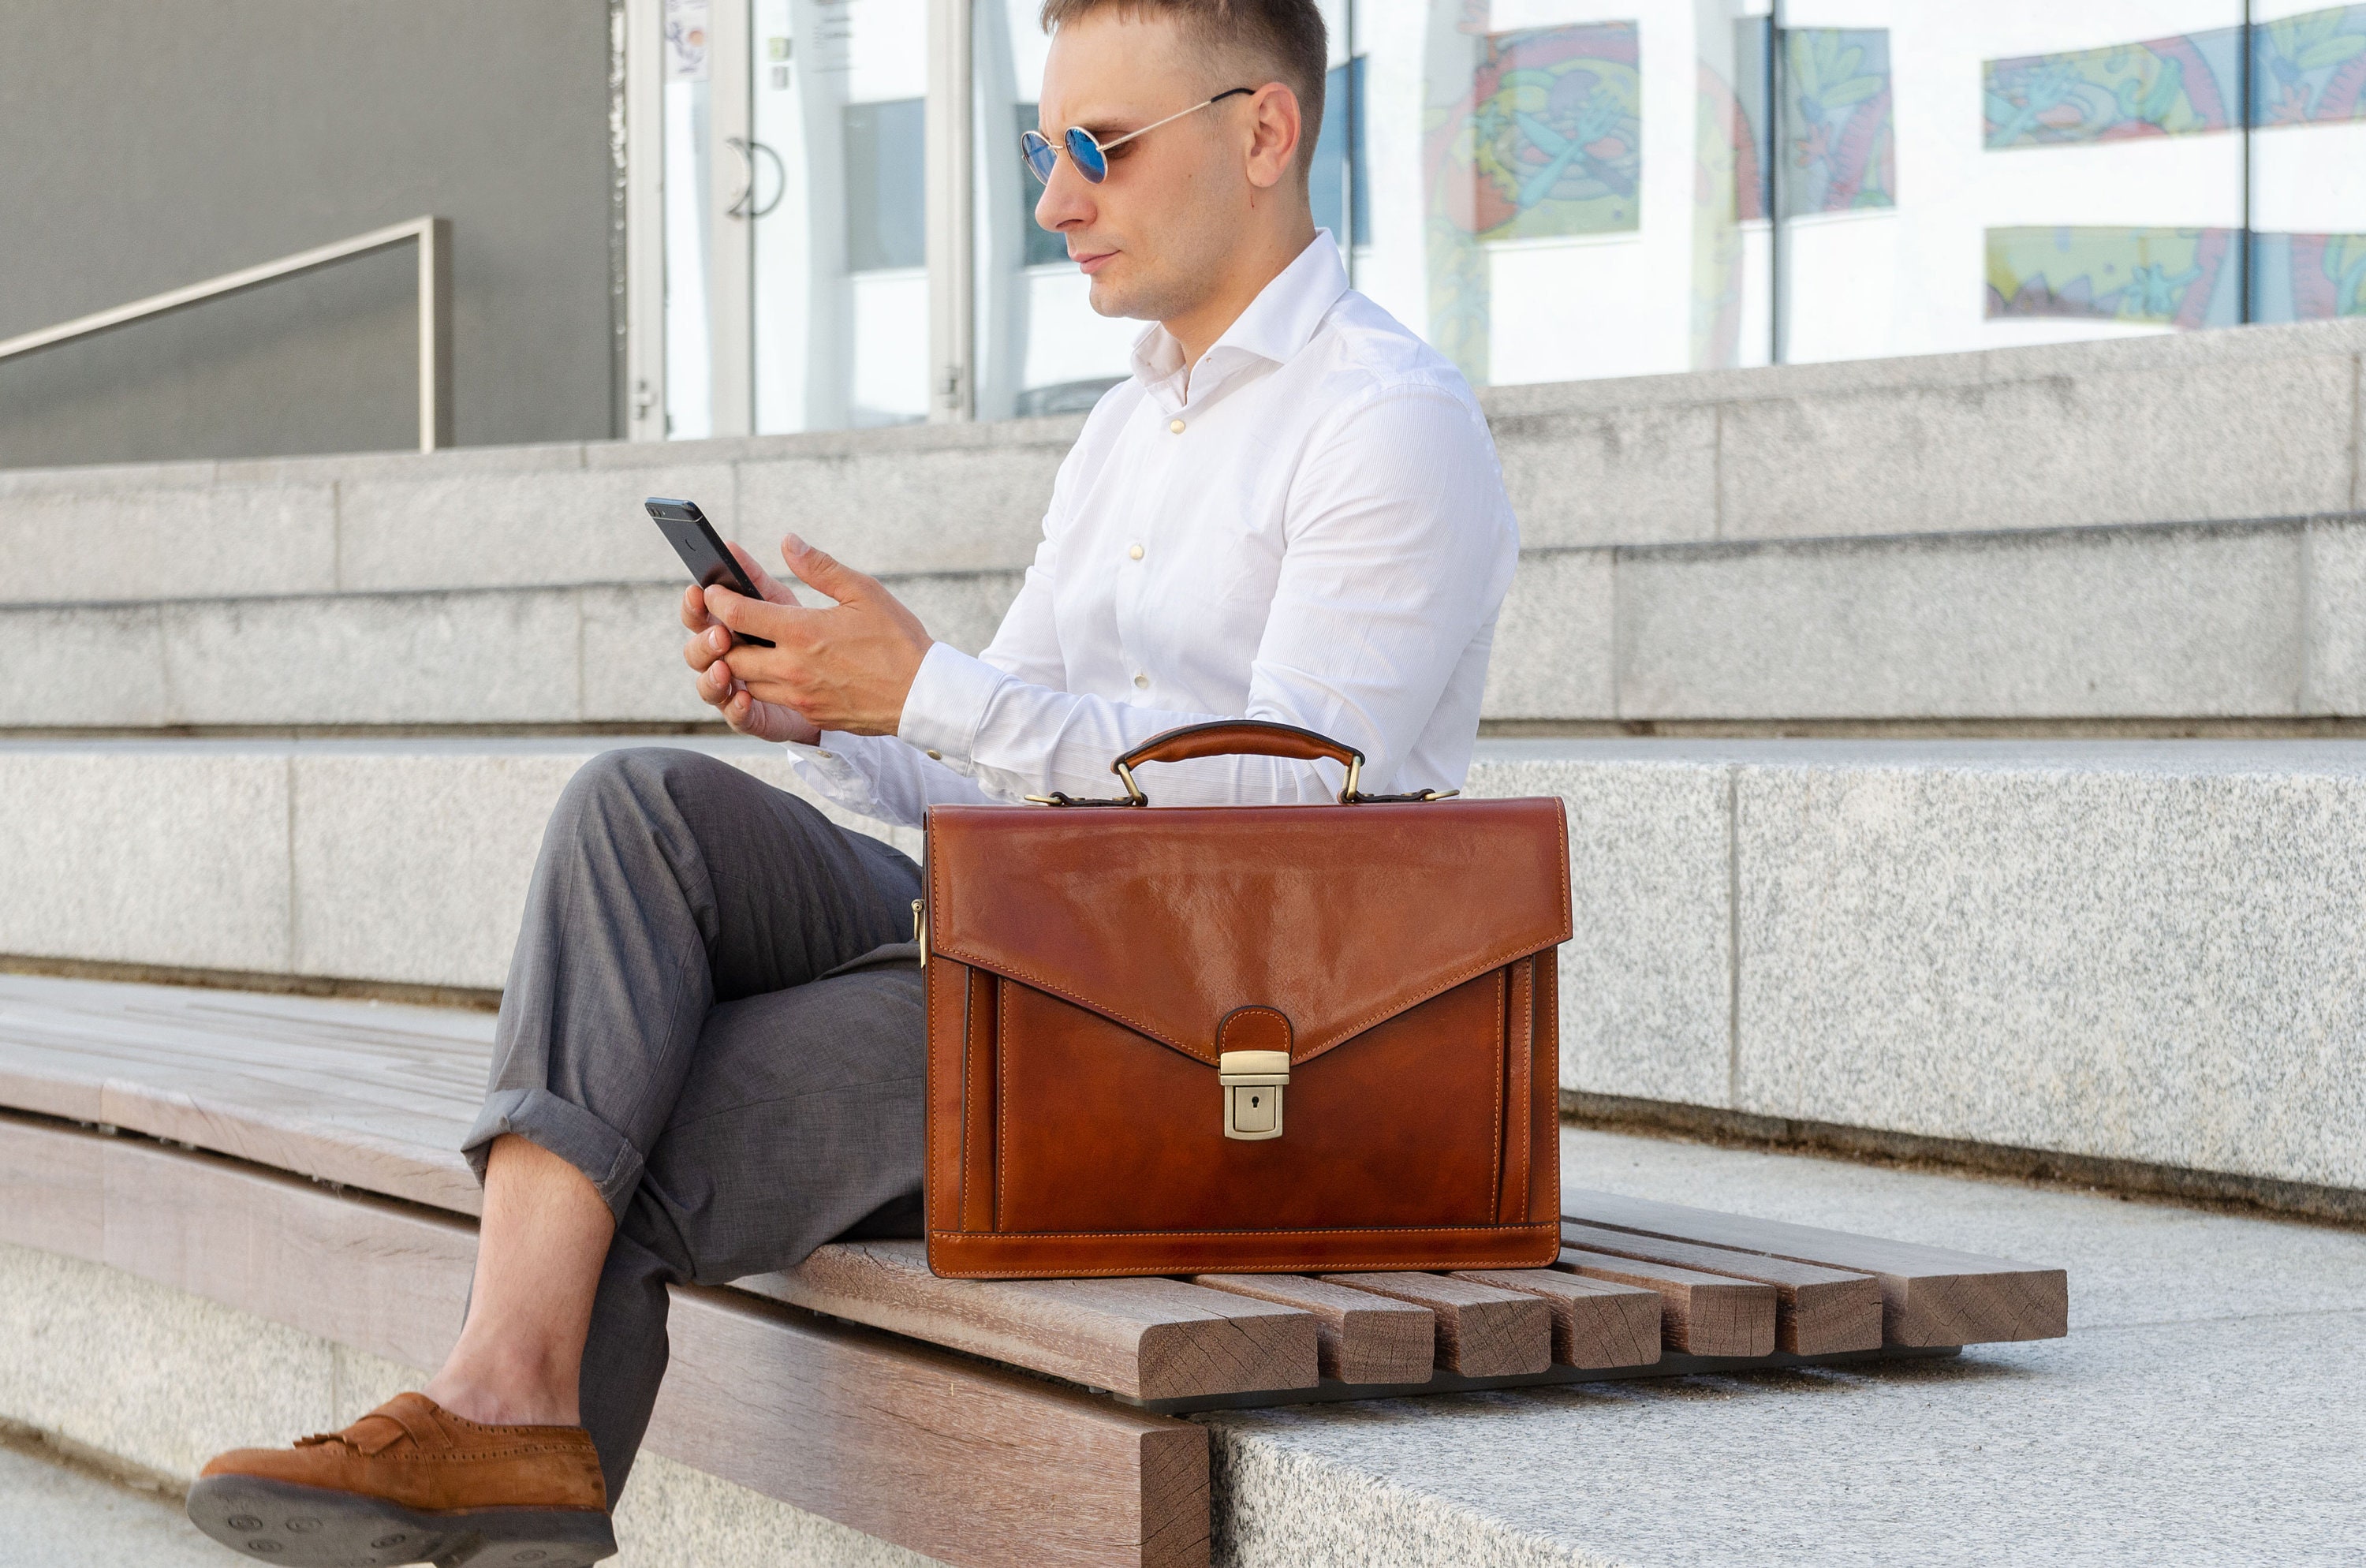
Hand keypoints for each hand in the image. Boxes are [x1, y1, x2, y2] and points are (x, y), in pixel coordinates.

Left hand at [688, 535, 934, 738]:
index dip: (717, 599)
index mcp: (802, 632)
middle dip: (722, 638)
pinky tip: (780, 670)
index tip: (713, 590)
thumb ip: (820, 567)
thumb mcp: (863, 592)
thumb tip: (788, 542)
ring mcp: (800, 695)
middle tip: (725, 623)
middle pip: (731, 655)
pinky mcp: (812, 715)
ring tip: (750, 646)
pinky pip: (774, 701)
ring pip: (747, 682)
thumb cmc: (898, 640)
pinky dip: (767, 685)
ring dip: (741, 665)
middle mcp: (792, 667)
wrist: (923, 695)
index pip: (738, 614)